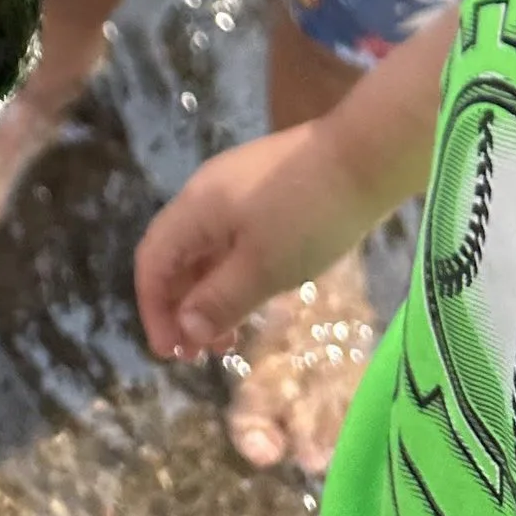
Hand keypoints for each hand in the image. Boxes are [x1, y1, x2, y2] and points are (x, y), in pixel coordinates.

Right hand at [135, 128, 366, 362]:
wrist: (363, 159)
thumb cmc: (309, 217)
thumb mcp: (264, 269)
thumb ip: (220, 300)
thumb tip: (185, 328)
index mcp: (195, 208)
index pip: (152, 261)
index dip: (153, 309)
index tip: (171, 355)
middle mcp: (204, 194)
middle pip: (174, 255)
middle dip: (179, 308)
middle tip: (198, 356)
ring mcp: (234, 189)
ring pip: (204, 249)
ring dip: (206, 295)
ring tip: (227, 340)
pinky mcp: (263, 191)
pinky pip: (229, 239)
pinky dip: (229, 275)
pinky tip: (252, 299)